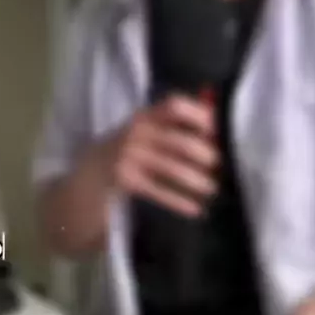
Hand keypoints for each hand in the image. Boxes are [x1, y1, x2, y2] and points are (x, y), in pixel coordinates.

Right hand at [111, 94, 217, 216]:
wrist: (92, 168)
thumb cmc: (132, 146)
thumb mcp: (148, 128)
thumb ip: (179, 125)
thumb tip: (221, 131)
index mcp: (147, 114)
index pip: (175, 105)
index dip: (200, 115)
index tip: (218, 130)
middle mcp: (138, 131)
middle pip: (181, 142)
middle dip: (207, 156)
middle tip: (222, 167)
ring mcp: (130, 155)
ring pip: (172, 169)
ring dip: (198, 181)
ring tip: (213, 189)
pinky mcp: (126, 179)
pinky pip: (158, 191)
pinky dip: (180, 201)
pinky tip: (196, 209)